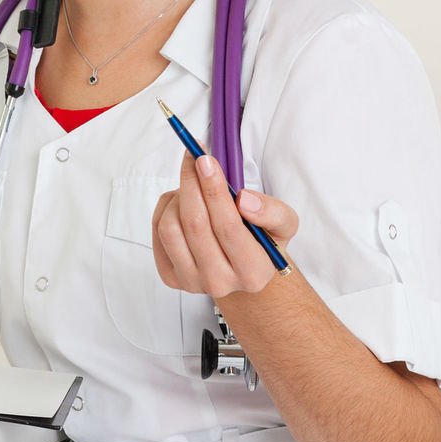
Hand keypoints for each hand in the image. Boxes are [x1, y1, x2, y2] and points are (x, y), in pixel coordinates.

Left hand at [151, 152, 299, 298]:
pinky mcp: (170, 276)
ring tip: (195, 188)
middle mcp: (221, 283)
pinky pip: (157, 233)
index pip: (228, 227)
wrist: (241, 269)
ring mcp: (191, 282)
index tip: (205, 160)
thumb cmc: (262, 241)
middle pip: (195, 225)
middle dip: (192, 183)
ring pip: (170, 227)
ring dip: (179, 197)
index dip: (214, 190)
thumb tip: (244, 199)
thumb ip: (273, 211)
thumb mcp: (283, 224)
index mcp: (253, 272)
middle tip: (194, 158)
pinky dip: (166, 209)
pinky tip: (183, 204)